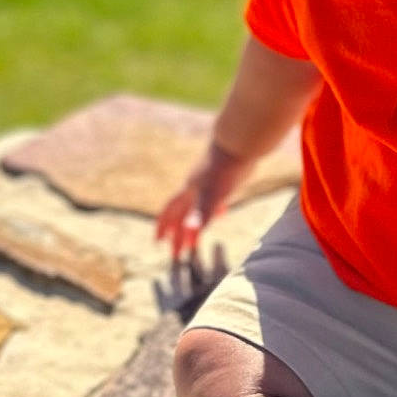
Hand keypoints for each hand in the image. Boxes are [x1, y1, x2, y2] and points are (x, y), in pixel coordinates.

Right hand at [155, 141, 253, 261]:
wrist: (238, 143)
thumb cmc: (224, 169)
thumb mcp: (212, 195)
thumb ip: (201, 214)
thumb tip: (190, 233)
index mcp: (189, 192)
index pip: (170, 212)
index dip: (163, 227)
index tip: (158, 242)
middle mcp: (195, 188)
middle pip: (182, 214)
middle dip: (178, 234)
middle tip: (178, 253)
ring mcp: (208, 183)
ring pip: (196, 206)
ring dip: (193, 223)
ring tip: (195, 237)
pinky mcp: (222, 180)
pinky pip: (213, 199)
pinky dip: (214, 210)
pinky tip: (221, 212)